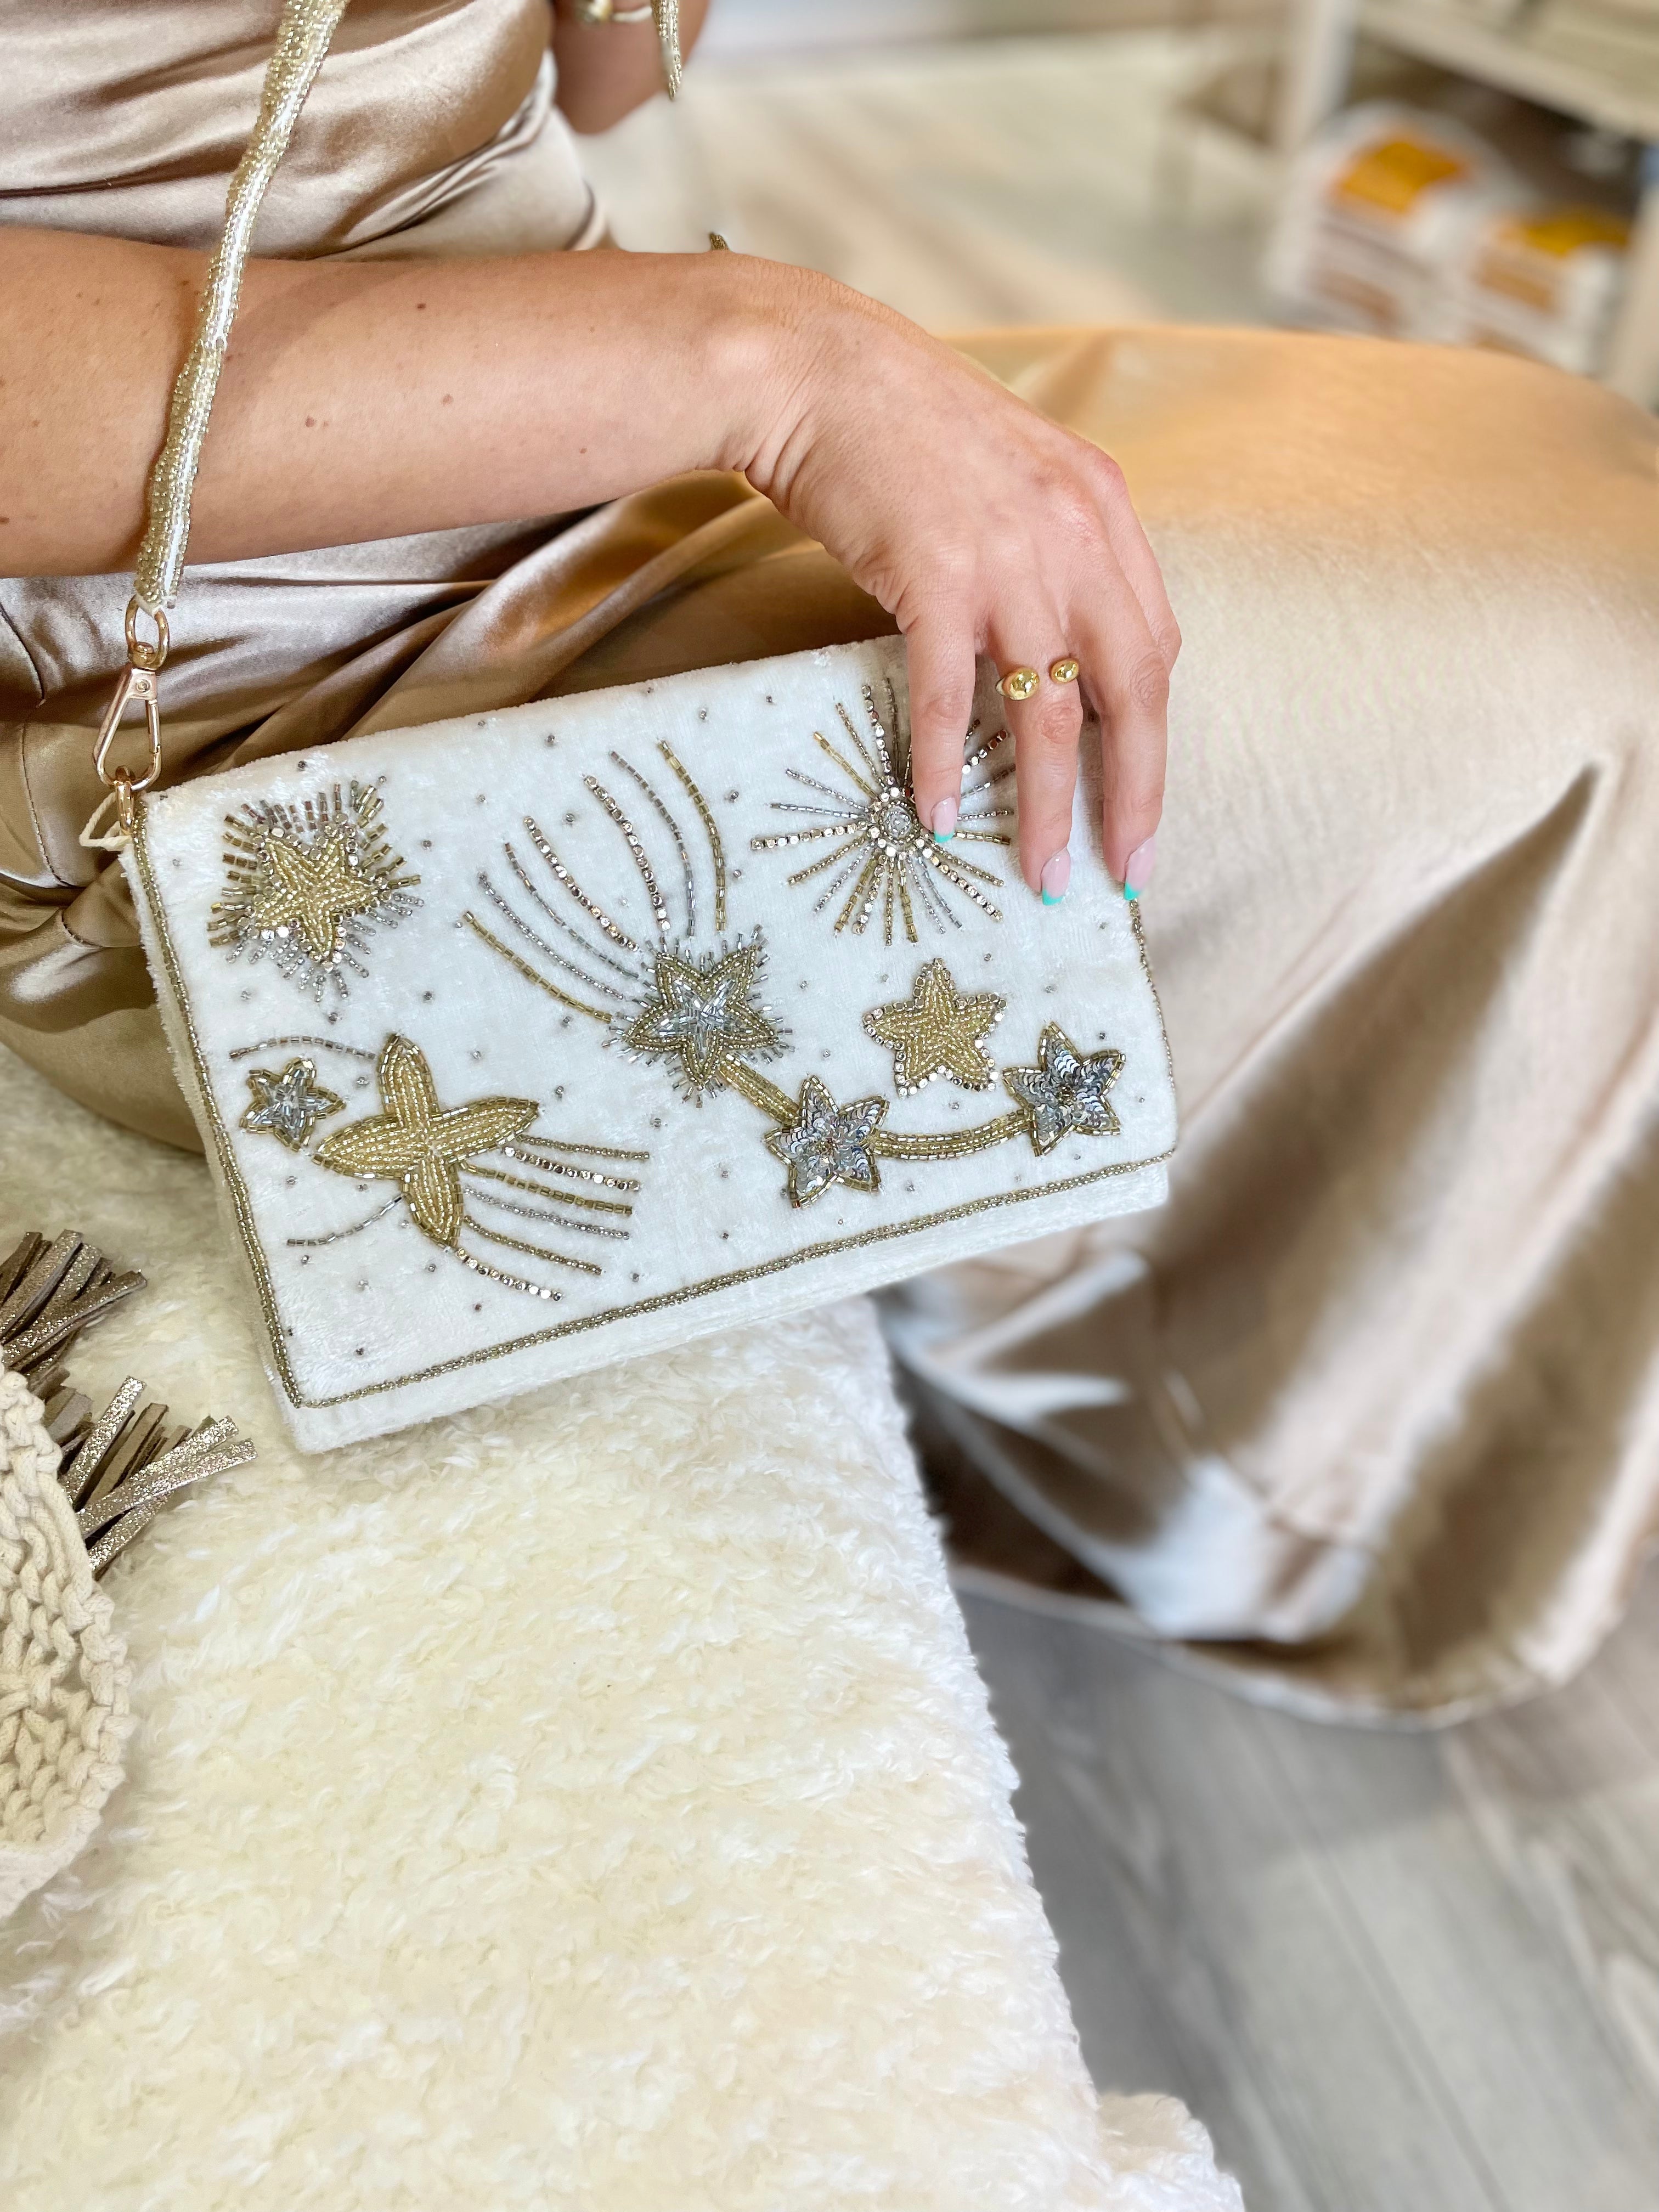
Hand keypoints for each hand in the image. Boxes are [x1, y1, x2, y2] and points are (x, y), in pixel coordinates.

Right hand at [741, 268, 1178, 899]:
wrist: (814, 369)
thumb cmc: (900, 423)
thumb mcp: (1011, 472)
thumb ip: (1050, 546)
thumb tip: (1050, 645)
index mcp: (1100, 508)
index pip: (1154, 644)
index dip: (1152, 734)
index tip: (1141, 801)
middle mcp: (1073, 535)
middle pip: (1131, 692)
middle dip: (1135, 792)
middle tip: (1127, 868)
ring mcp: (1007, 558)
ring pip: (1049, 712)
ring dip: (1050, 806)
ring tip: (1041, 875)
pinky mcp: (935, 575)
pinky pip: (951, 695)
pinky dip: (947, 761)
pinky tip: (944, 815)